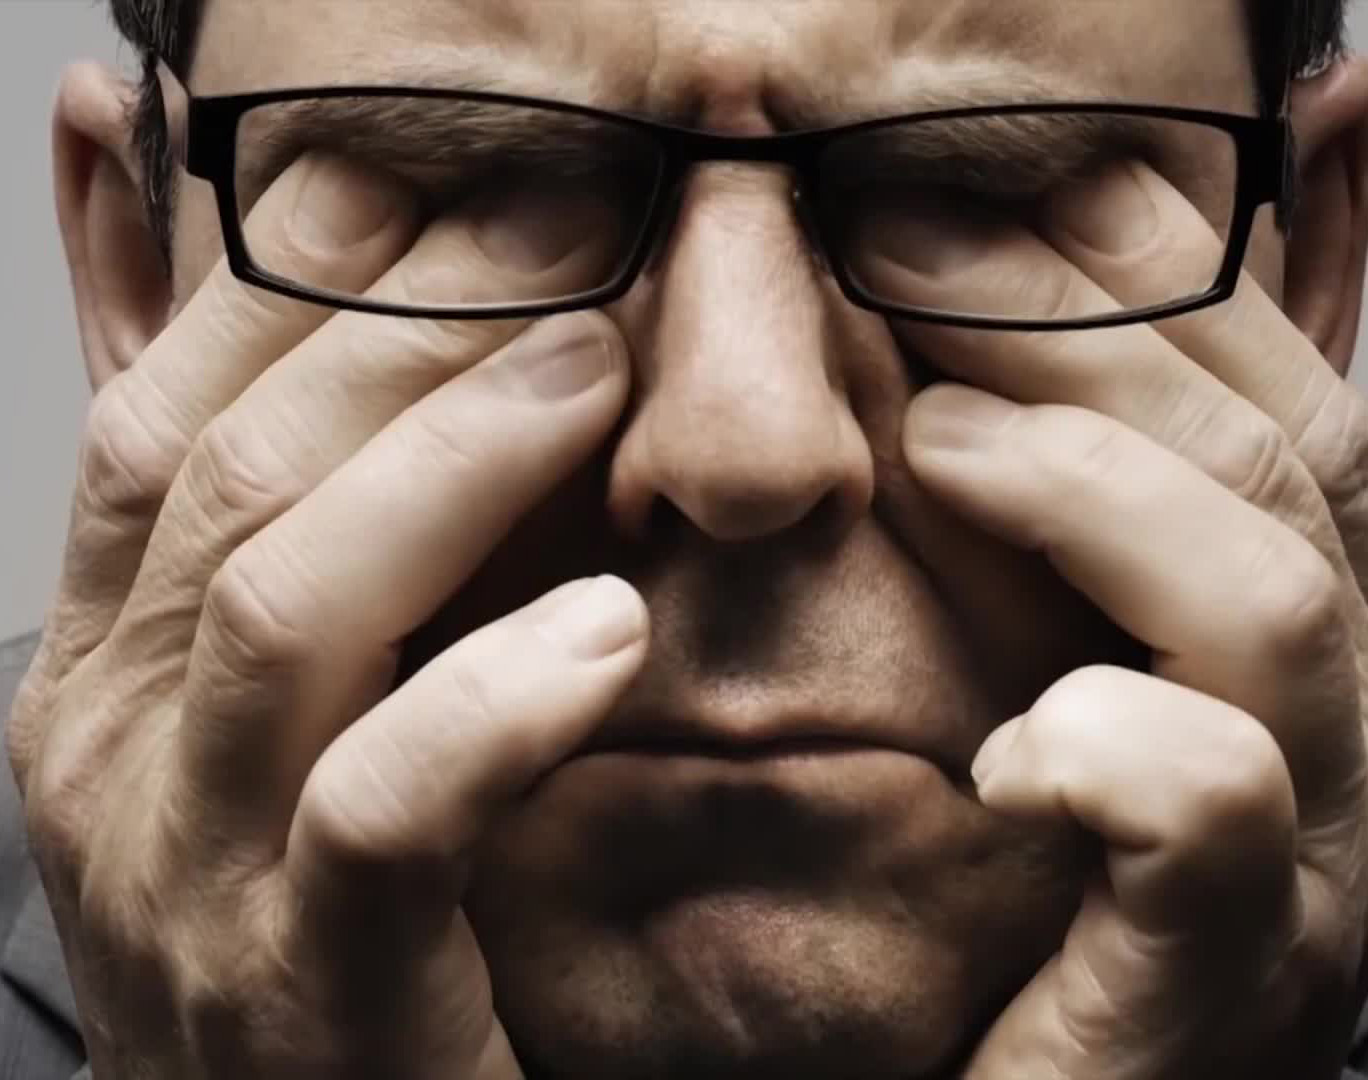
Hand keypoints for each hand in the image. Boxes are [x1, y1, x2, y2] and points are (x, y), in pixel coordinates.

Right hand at [6, 154, 643, 1078]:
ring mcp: (185, 869)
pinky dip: (492, 704)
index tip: (433, 189)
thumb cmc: (292, 899)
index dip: (288, 283)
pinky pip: (380, 808)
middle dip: (394, 336)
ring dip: (450, 468)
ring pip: (289, 609)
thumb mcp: (252, 694)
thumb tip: (182, 285)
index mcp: (92, 663)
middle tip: (552, 235)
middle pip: (228, 476)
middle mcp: (106, 748)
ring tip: (589, 372)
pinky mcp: (303, 986)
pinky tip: (602, 631)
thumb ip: (245, 515)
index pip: (157, 410)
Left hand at [870, 130, 1367, 1075]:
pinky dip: (1104, 744)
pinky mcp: (1217, 981)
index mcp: (1329, 633)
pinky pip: (1205, 808)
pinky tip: (1003, 739)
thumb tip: (1166, 291)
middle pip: (1271, 462)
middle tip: (912, 250)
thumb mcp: (1096, 639)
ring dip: (1088, 491)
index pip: (1284, 392)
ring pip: (1262, 605)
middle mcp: (1358, 733)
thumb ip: (1120, 488)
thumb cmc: (1047, 870)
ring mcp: (1313, 859)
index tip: (1003, 190)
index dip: (1154, 273)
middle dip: (1092, 331)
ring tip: (940, 446)